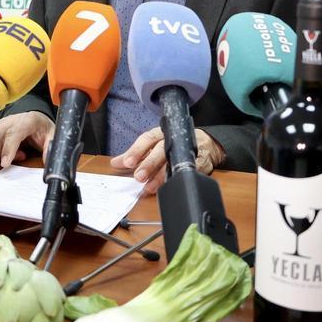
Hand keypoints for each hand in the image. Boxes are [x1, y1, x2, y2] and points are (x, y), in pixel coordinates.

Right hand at [0, 111, 54, 176]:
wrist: (37, 119)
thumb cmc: (42, 127)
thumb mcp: (52, 136)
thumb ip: (50, 148)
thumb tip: (47, 161)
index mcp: (27, 121)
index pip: (14, 133)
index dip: (8, 149)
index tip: (5, 163)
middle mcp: (12, 121)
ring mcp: (2, 125)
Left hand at [109, 128, 225, 193]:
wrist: (205, 144)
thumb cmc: (173, 144)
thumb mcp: (153, 146)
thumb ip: (134, 155)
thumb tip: (115, 163)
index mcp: (160, 134)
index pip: (146, 140)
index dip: (136, 151)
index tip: (127, 163)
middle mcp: (172, 140)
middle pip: (160, 151)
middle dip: (149, 164)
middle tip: (138, 177)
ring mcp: (186, 150)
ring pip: (173, 162)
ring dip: (162, 176)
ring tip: (150, 187)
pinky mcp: (199, 161)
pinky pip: (189, 169)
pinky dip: (180, 177)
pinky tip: (172, 185)